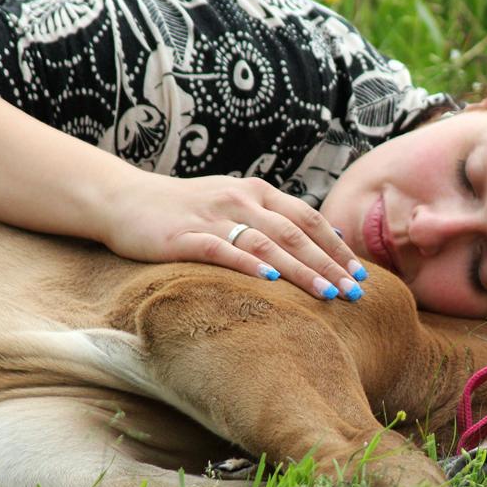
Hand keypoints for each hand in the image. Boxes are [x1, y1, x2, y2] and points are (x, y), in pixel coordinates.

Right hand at [97, 172, 367, 300]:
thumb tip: (328, 239)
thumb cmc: (187, 210)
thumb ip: (277, 219)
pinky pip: (221, 250)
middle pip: (294, 233)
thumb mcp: (236, 205)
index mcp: (257, 192)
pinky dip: (248, 265)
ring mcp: (212, 216)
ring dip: (300, 270)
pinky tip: (270, 282)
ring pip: (266, 243)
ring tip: (327, 294)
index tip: (362, 274)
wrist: (124, 200)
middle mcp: (240, 199)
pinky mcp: (184, 236)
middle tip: (355, 292)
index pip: (308, 218)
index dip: (337, 246)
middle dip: (329, 264)